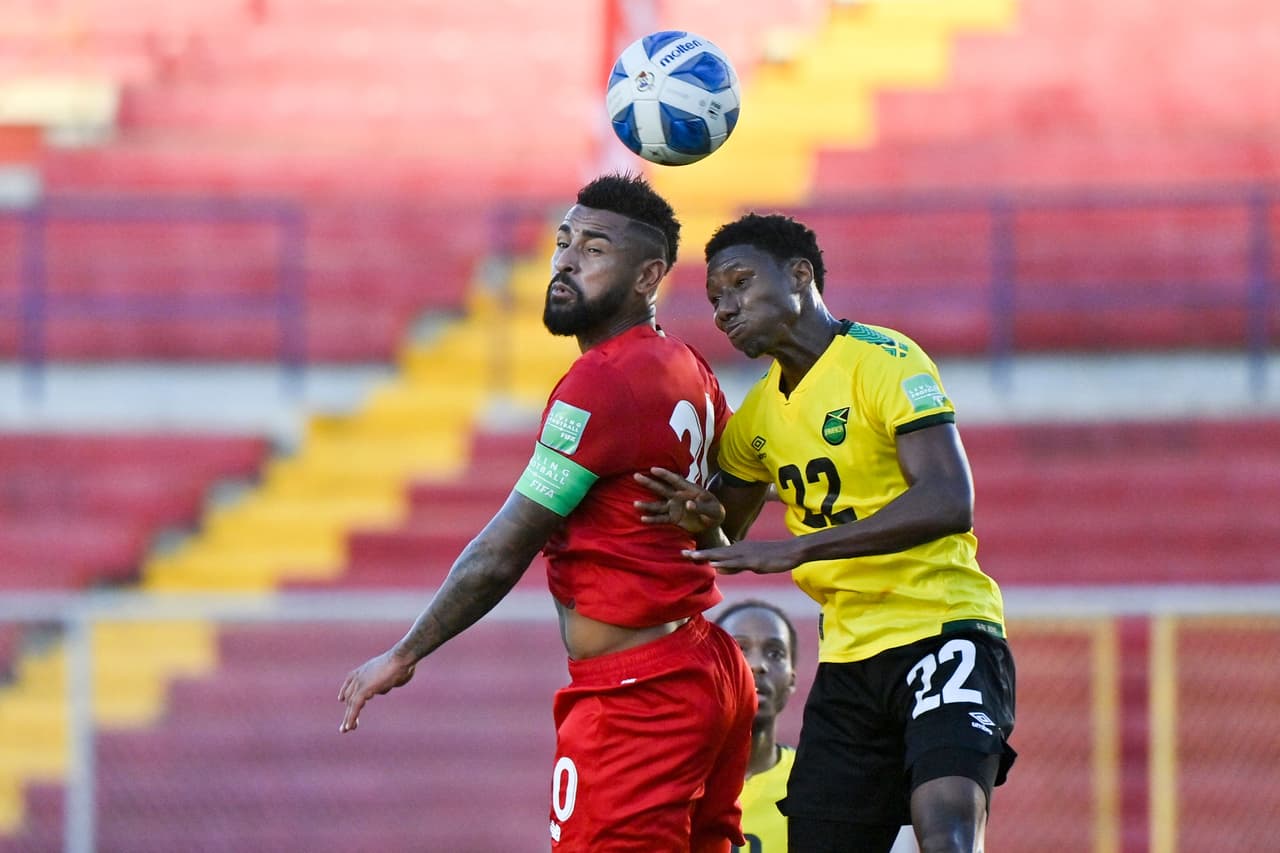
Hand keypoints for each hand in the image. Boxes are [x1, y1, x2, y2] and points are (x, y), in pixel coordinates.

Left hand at [337, 648, 416, 732]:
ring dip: (349, 717)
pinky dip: (352, 717)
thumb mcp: (392, 672)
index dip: (345, 691)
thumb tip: (386, 686)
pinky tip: (350, 726)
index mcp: (364, 669)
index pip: (350, 681)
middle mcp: (359, 675)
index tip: (341, 699)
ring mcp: (360, 682)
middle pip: (350, 696)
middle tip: (346, 724)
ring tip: (346, 729)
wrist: (401, 658)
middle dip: (348, 710)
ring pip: (351, 703)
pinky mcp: (363, 690)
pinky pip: (355, 707)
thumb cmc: (402, 663)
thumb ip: (387, 680)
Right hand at [634, 467, 724, 533]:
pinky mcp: (673, 518)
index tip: (653, 469)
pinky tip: (643, 519)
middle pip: (662, 489)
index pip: (675, 480)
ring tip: (635, 504)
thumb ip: (701, 507)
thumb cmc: (715, 512)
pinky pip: (661, 518)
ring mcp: (674, 507)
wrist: (713, 523)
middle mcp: (678, 496)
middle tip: (636, 476)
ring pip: (658, 505)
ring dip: (647, 505)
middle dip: (649, 482)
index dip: (665, 474)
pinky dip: (653, 519)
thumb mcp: (713, 510)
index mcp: (689, 489)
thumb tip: (688, 504)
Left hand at [685, 538, 800, 575]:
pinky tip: (716, 566)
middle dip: (699, 553)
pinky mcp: (755, 561)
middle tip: (682, 553)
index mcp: (738, 549)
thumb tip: (719, 569)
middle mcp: (739, 549)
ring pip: (724, 556)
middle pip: (715, 552)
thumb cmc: (773, 557)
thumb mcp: (750, 563)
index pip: (716, 552)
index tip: (686, 553)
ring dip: (708, 556)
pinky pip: (738, 563)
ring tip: (693, 557)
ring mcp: (747, 555)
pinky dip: (726, 565)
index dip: (701, 553)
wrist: (792, 551)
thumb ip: (734, 566)